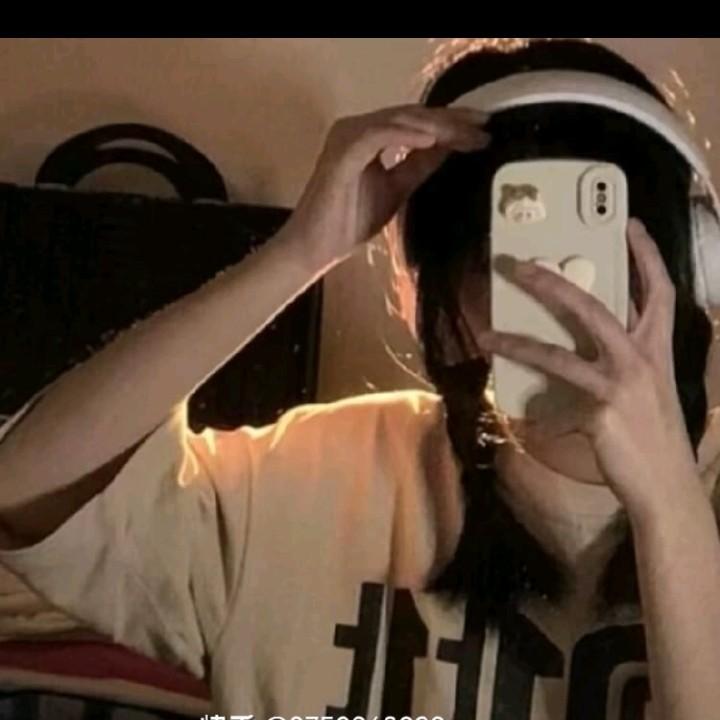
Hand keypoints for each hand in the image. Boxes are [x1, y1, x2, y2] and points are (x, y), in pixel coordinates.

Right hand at [283, 105, 488, 272]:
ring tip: (466, 135)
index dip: (451, 124)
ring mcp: (348, 137)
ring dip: (436, 126)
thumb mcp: (396, 189)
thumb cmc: (349, 222)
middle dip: (451, 120)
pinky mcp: (343, 152)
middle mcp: (357, 129)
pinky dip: (407, 135)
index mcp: (368, 136)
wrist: (316, 247)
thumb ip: (418, 166)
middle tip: (484, 125)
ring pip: (399, 121)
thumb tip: (449, 147)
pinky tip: (433, 140)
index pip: (415, 123)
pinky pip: (379, 135)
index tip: (482, 131)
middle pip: (411, 115)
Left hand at [476, 220, 701, 517]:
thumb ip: (620, 362)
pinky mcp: (599, 411)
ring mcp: (620, 385)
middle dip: (553, 283)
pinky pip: (553, 400)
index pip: (658, 291)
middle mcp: (641, 359)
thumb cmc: (653, 435)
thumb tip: (581, 350)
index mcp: (657, 349)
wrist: (666, 484)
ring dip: (518, 341)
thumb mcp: (646, 389)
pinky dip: (533, 404)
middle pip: (594, 307)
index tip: (630, 224)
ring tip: (486, 334)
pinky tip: (511, 403)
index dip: (645, 255)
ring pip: (560, 351)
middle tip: (517, 265)